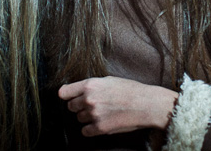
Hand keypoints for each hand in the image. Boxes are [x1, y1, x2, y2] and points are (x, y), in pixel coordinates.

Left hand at [58, 76, 177, 136]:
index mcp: (90, 85)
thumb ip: (93, 85)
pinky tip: (100, 123)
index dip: (66, 95)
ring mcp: (94, 114)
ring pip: (79, 118)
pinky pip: (85, 131)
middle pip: (71, 107)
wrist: (146, 104)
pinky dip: (91, 129)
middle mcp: (89, 99)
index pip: (64, 92)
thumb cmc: (131, 90)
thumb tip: (81, 91)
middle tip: (91, 105)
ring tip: (101, 113)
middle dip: (79, 106)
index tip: (69, 97)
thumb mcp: (109, 80)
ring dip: (87, 117)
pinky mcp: (100, 128)